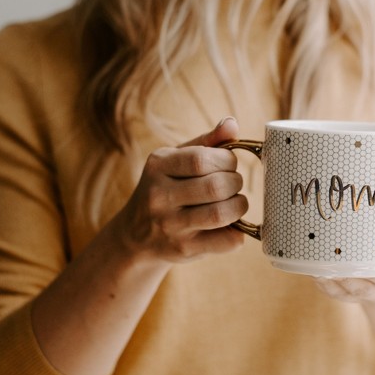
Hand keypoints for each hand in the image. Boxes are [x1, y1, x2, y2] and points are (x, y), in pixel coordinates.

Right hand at [114, 117, 247, 262]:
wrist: (136, 236)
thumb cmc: (166, 189)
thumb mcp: (176, 160)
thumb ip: (207, 142)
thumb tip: (232, 124)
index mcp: (158, 166)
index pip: (202, 159)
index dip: (227, 160)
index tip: (228, 165)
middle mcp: (159, 196)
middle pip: (216, 187)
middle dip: (235, 183)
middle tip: (233, 185)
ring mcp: (170, 226)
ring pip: (221, 214)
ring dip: (239, 206)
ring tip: (234, 203)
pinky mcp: (183, 249)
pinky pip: (226, 241)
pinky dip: (238, 232)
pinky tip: (230, 226)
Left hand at [314, 228, 374, 305]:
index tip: (367, 264)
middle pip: (365, 290)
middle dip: (349, 281)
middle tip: (334, 266)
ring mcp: (369, 296)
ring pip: (348, 295)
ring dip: (332, 285)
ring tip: (318, 271)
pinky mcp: (353, 296)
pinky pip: (338, 295)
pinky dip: (325, 286)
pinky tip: (314, 273)